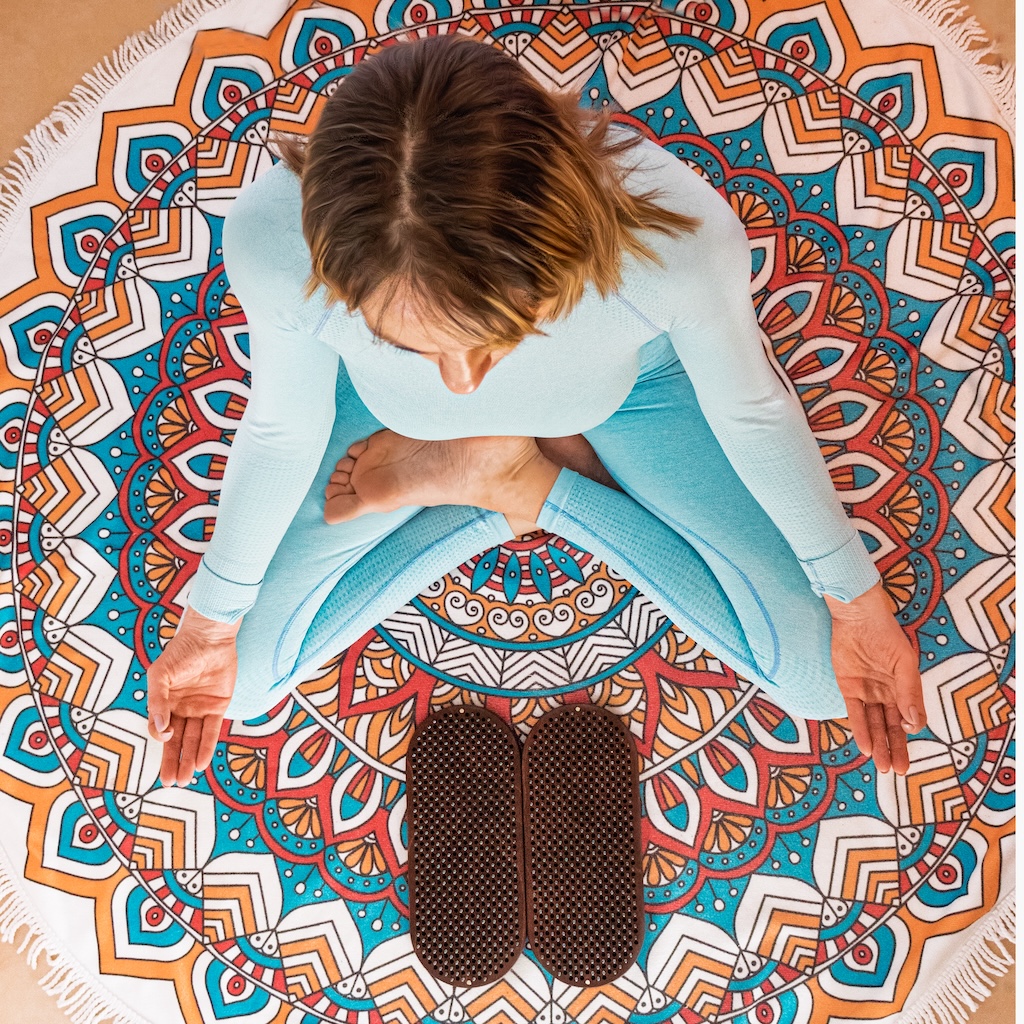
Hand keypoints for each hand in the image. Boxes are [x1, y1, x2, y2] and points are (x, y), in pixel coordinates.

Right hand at [146, 608, 239, 786]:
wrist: (210, 637)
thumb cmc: (181, 652)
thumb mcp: (160, 675)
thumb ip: (157, 701)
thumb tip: (160, 728)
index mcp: (164, 702)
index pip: (160, 728)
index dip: (161, 736)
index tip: (166, 737)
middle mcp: (181, 709)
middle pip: (176, 741)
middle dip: (172, 762)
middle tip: (170, 783)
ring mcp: (199, 709)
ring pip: (193, 740)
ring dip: (189, 760)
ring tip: (184, 780)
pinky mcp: (218, 707)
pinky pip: (212, 731)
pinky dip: (207, 747)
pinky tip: (201, 764)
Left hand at [824, 581, 926, 775]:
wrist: (857, 617)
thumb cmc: (886, 635)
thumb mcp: (904, 663)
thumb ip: (909, 692)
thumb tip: (914, 723)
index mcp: (905, 686)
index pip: (910, 716)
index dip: (910, 729)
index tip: (908, 736)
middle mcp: (887, 692)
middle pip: (892, 726)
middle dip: (896, 749)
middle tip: (899, 771)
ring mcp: (868, 691)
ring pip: (875, 724)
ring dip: (879, 745)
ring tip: (884, 766)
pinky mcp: (848, 687)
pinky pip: (855, 713)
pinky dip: (860, 731)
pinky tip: (866, 748)